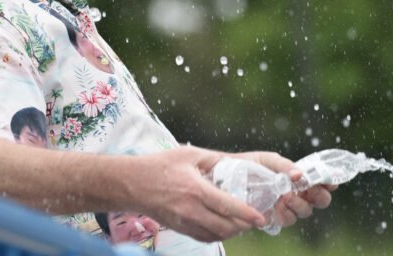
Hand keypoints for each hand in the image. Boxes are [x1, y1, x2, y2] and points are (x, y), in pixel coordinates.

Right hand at [127, 146, 266, 242]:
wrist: (133, 184)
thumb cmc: (161, 166)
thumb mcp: (189, 155)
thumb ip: (214, 160)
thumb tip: (236, 162)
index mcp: (195, 189)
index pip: (226, 206)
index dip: (246, 213)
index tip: (260, 217)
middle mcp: (190, 210)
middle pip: (224, 227)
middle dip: (243, 225)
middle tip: (254, 219)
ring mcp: (184, 222)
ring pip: (215, 235)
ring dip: (231, 232)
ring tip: (242, 222)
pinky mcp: (179, 228)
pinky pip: (203, 237)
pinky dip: (217, 235)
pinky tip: (223, 226)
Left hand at [235, 150, 335, 228]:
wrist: (226, 176)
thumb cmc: (250, 165)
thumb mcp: (268, 160)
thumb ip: (285, 166)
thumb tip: (300, 175)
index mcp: (299, 177)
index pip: (322, 182)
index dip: (330, 182)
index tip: (331, 181)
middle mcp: (297, 193)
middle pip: (320, 201)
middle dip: (318, 196)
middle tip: (309, 190)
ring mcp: (287, 207)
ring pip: (305, 212)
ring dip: (299, 204)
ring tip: (286, 195)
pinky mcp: (274, 217)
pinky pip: (287, 220)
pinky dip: (285, 213)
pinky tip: (277, 204)